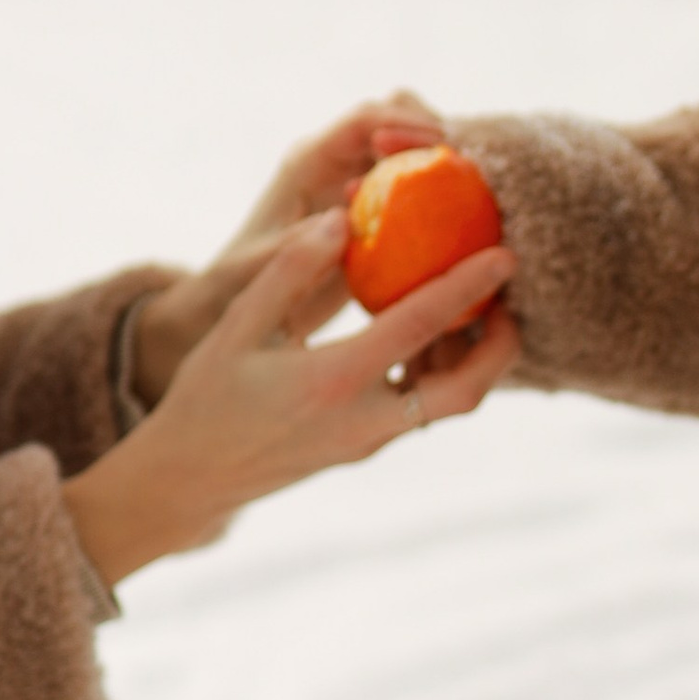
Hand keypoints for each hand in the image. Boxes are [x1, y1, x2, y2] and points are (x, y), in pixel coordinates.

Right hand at [66, 212, 518, 589]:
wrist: (190, 478)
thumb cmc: (205, 397)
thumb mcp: (237, 327)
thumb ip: (289, 271)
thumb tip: (342, 220)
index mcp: (333, 381)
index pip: (419, 327)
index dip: (467, 287)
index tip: (503, 253)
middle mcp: (364, 420)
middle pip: (465, 391)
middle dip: (500, 346)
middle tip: (508, 298)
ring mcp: (369, 442)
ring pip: (448, 405)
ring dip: (473, 362)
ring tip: (475, 309)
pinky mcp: (365, 449)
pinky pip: (421, 411)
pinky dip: (438, 375)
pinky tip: (426, 338)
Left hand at [131, 91, 448, 408]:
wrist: (237, 296)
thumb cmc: (240, 280)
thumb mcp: (260, 267)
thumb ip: (296, 245)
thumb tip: (342, 221)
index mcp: (309, 160)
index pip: (364, 119)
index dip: (403, 121)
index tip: (439, 141)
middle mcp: (336, 159)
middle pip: (397, 117)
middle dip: (435, 131)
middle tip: (466, 169)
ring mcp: (357, 178)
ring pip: (413, 147)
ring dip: (443, 161)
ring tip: (473, 194)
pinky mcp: (374, 204)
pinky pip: (417, 184)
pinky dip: (441, 193)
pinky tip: (464, 223)